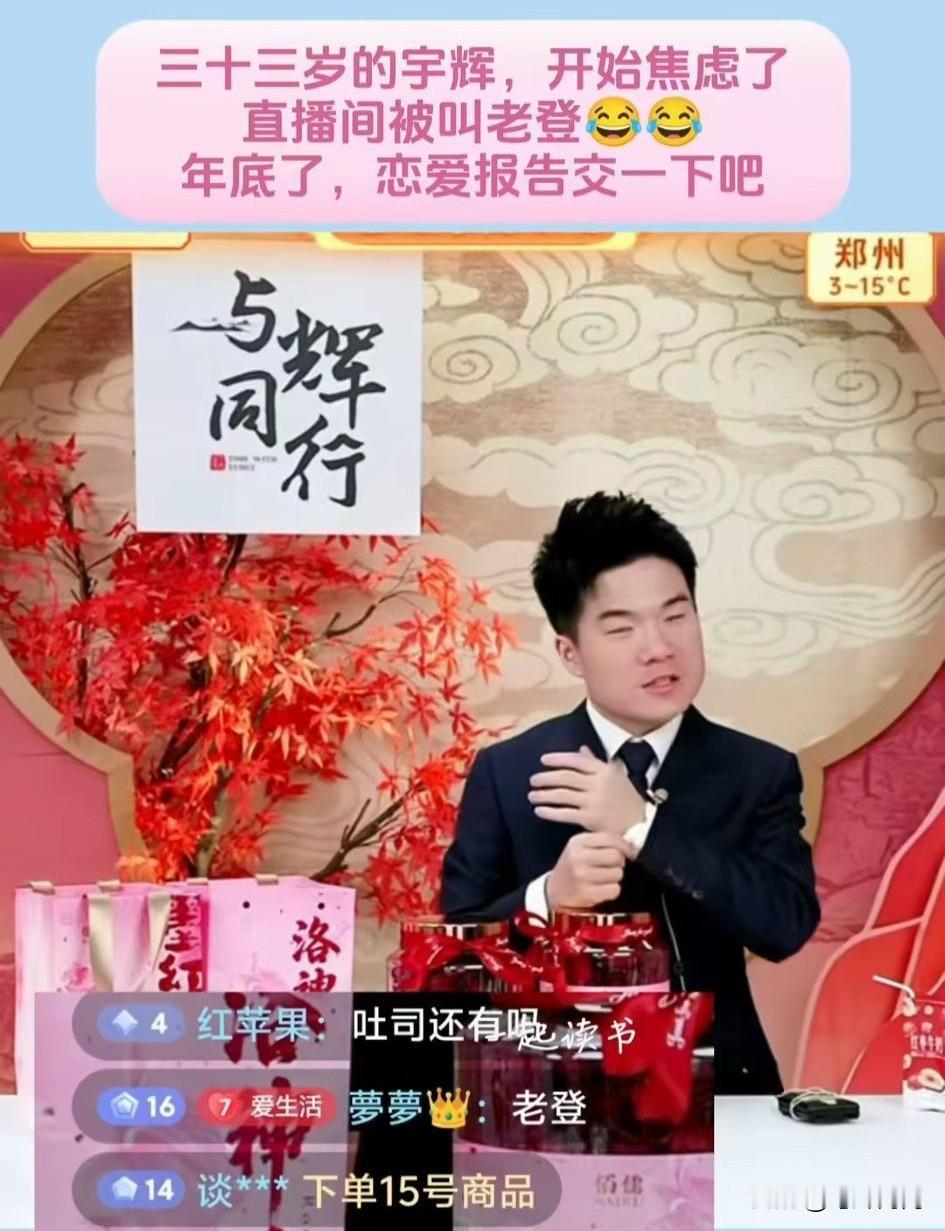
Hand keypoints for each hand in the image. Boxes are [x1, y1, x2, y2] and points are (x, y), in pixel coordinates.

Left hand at [529, 745, 645, 837]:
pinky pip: (565, 813)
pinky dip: (550, 812)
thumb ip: (596, 762)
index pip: (576, 760)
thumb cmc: (626, 797)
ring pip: (562, 795)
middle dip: (546, 778)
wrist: (640, 824)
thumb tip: (581, 749)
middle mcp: (598, 783)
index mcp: (604, 770)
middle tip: (533, 780)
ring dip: (544, 795)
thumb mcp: (615, 775)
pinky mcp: (590, 819)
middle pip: (565, 778)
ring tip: (532, 796)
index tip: (543, 760)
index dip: (558, 759)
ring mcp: (594, 801)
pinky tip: (540, 811)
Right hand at [546, 831, 634, 910]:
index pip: (610, 838)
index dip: (624, 845)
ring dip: (615, 877)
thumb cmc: (573, 866)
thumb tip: (633, 844)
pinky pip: (614, 890)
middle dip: (619, 862)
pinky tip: (602, 889)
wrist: (554, 890)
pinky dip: (612, 890)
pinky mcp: (586, 893)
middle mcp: (578, 857)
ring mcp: (582, 876)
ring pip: (617, 873)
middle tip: (613, 866)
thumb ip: (603, 842)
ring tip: (604, 878)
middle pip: (616, 855)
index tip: (628, 852)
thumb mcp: (581, 848)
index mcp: (578, 842)